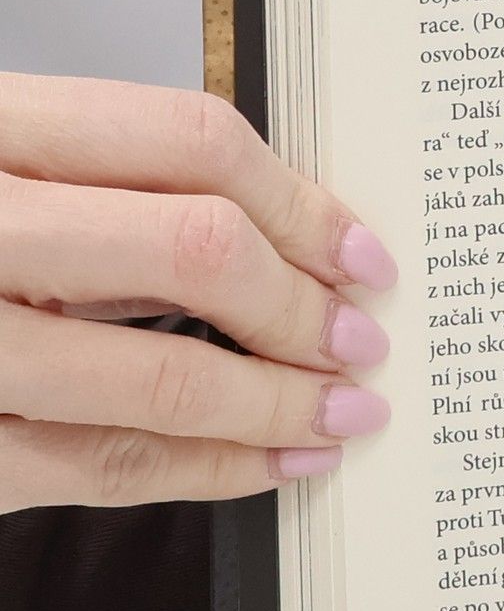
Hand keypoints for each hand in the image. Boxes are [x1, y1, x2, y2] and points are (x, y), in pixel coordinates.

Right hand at [0, 73, 396, 511]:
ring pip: (161, 380)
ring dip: (278, 406)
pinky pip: (104, 467)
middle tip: (360, 340)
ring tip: (339, 416)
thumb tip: (286, 235)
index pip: (186, 138)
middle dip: (304, 308)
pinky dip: (212, 472)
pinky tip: (272, 463)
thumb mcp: (3, 170)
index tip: (359, 251)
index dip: (301, 201)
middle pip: (195, 250)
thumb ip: (106, 188)